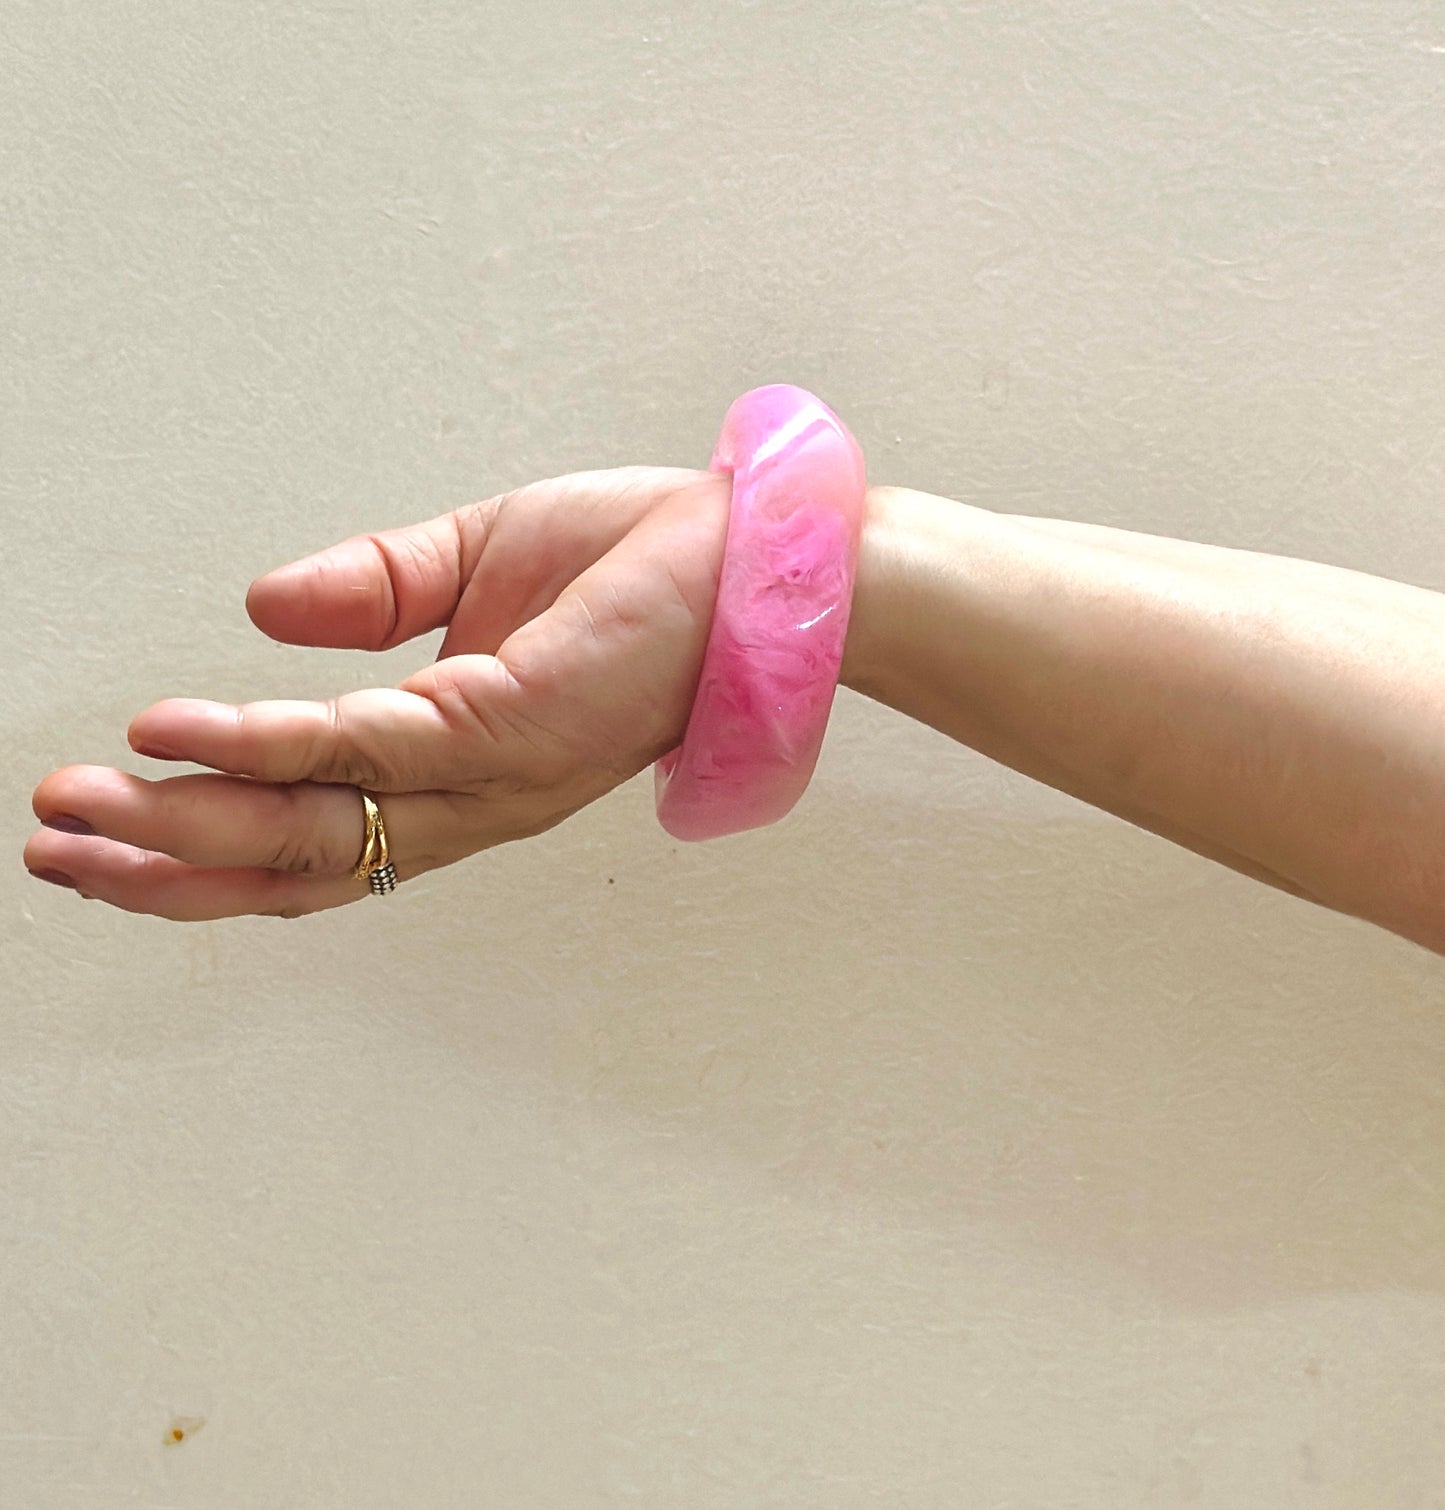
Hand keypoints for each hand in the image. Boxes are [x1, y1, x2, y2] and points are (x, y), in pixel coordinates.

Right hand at [26, 466, 729, 919]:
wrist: (758, 558)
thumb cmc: (644, 568)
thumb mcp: (480, 563)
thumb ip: (375, 595)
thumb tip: (261, 612)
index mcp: (458, 766)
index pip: (315, 834)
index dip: (206, 841)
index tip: (105, 825)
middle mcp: (470, 796)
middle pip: (297, 863)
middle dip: (168, 865)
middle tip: (55, 851)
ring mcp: (494, 770)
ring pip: (318, 831)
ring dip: (186, 826)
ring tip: (77, 817)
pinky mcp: (517, 722)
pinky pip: (369, 747)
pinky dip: (265, 744)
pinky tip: (176, 735)